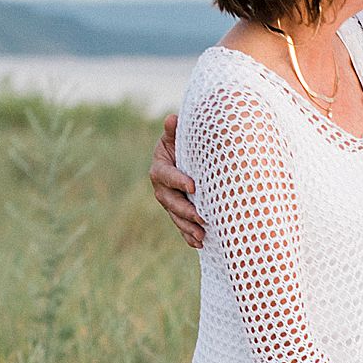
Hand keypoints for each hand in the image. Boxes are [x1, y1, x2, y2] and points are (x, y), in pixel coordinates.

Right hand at [150, 114, 205, 247]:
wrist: (187, 155)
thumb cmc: (184, 142)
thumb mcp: (179, 135)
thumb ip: (175, 130)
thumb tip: (172, 119)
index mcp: (160, 167)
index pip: (166, 175)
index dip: (178, 181)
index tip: (194, 186)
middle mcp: (161, 187)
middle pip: (170, 201)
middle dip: (185, 211)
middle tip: (202, 217)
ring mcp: (169, 201)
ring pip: (176, 217)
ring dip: (188, 227)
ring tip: (202, 236)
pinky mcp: (177, 212)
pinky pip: (181, 226)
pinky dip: (189, 236)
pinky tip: (200, 244)